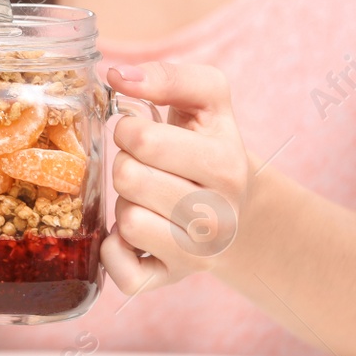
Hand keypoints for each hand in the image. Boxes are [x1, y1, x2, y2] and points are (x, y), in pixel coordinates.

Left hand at [101, 62, 257, 296]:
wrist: (242, 209)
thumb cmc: (210, 145)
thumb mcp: (207, 99)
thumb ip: (168, 76)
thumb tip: (117, 76)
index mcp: (226, 165)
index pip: (144, 140)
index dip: (129, 129)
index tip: (141, 133)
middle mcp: (218, 216)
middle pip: (129, 180)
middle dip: (126, 165)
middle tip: (143, 166)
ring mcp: (197, 255)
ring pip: (127, 223)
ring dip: (124, 204)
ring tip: (145, 197)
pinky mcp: (171, 280)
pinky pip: (122, 273)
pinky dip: (114, 251)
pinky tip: (130, 233)